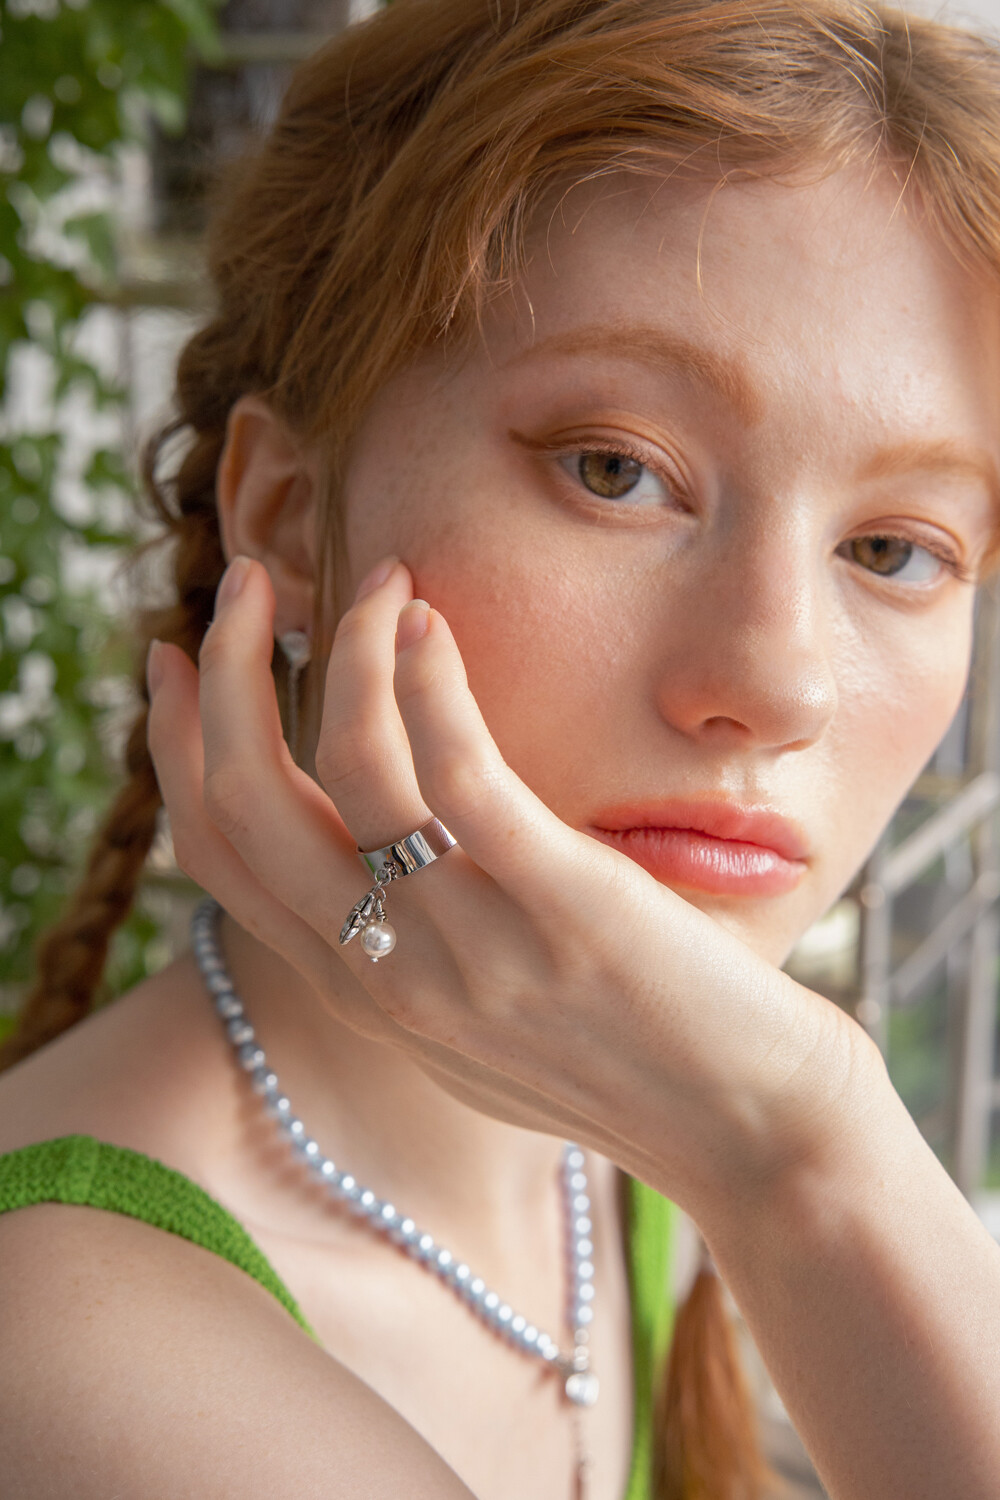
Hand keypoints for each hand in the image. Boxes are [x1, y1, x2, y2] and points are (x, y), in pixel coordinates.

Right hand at [146, 554, 872, 1227]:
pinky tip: (429, 618)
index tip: (175, 660)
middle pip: (248, 806)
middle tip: (248, 584)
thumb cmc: (635, 1067)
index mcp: (365, 995)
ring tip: (385, 579)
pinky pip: (462, 779)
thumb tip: (384, 857)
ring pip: (348, 773)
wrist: (759, 1138)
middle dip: (225, 674)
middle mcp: (393, 977)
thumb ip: (415, 949)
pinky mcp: (568, 909)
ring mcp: (475, 949)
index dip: (177, 747)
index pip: (219, 858)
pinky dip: (428, 684)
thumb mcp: (485, 1027)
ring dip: (349, 651)